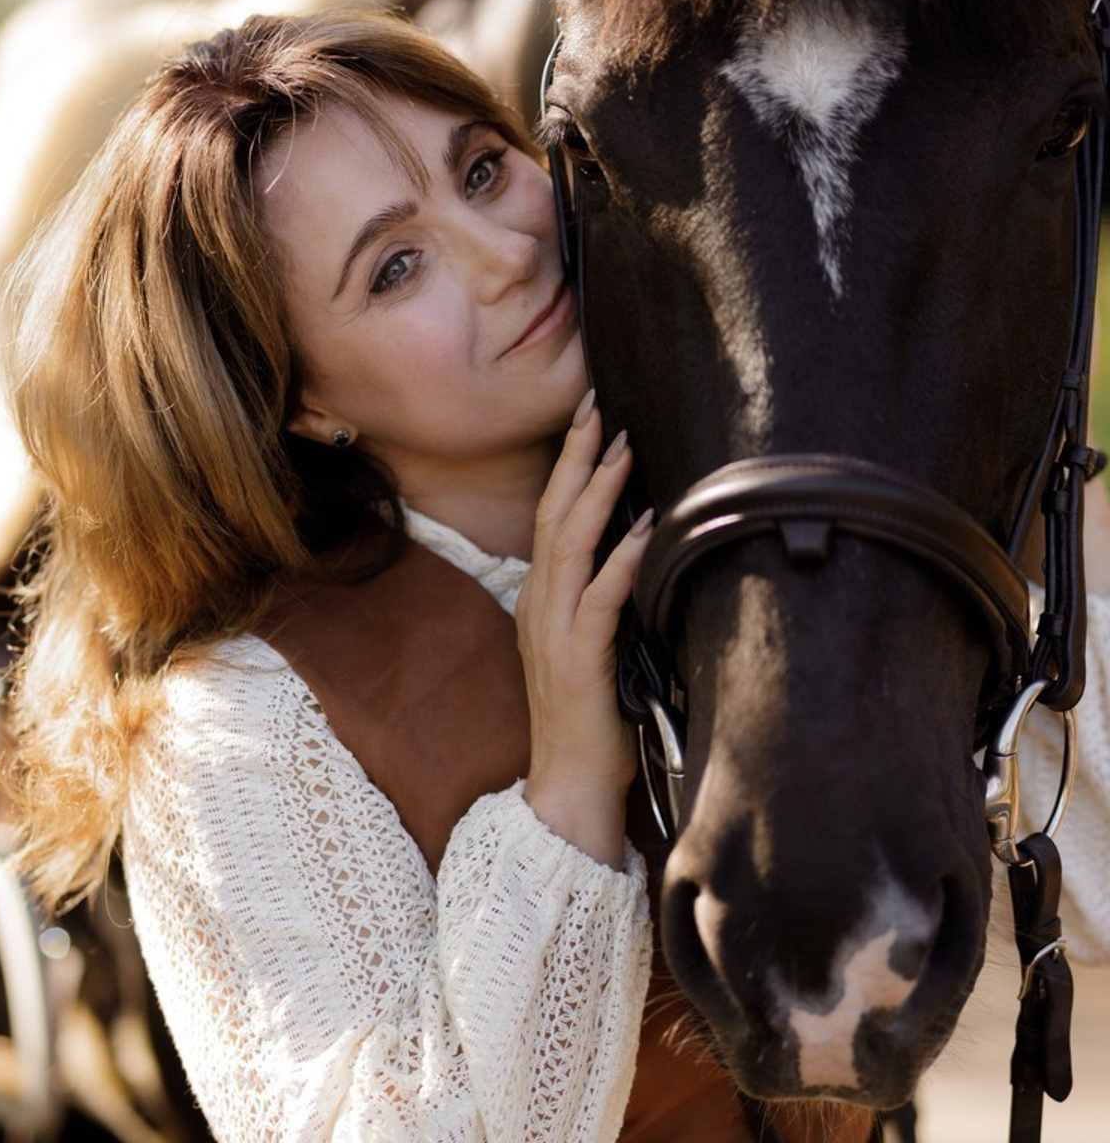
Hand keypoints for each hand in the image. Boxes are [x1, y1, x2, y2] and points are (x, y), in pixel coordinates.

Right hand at [517, 390, 653, 866]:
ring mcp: (553, 630)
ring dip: (598, 492)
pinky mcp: (578, 658)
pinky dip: (624, 558)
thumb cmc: (588, 714)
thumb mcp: (586, 644)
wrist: (568, 782)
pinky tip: (648, 527)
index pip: (550, 516)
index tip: (591, 420)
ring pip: (570, 543)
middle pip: (553, 514)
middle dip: (577, 456)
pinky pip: (601, 596)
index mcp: (541, 598)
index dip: (568, 465)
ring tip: (622, 447)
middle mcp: (540, 604)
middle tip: (598, 405)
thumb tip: (636, 548)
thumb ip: (597, 598)